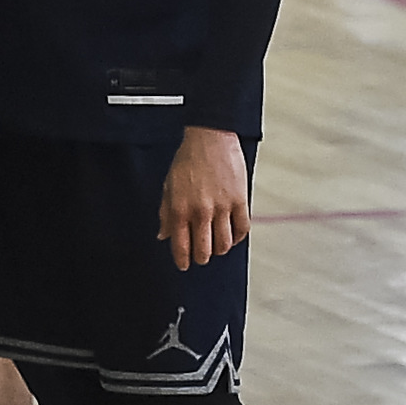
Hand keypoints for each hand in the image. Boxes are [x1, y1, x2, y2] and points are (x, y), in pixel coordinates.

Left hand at [157, 127, 250, 272]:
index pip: (181, 245)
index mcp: (180, 208)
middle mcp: (201, 211)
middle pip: (205, 250)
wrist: (210, 139)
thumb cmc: (187, 160)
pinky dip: (237, 238)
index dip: (182, 259)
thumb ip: (166, 213)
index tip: (184, 265)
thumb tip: (163, 235)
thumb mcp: (169, 186)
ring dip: (219, 250)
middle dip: (201, 257)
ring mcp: (223, 207)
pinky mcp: (240, 200)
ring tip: (216, 246)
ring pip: (224, 244)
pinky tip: (231, 236)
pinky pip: (242, 229)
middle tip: (200, 256)